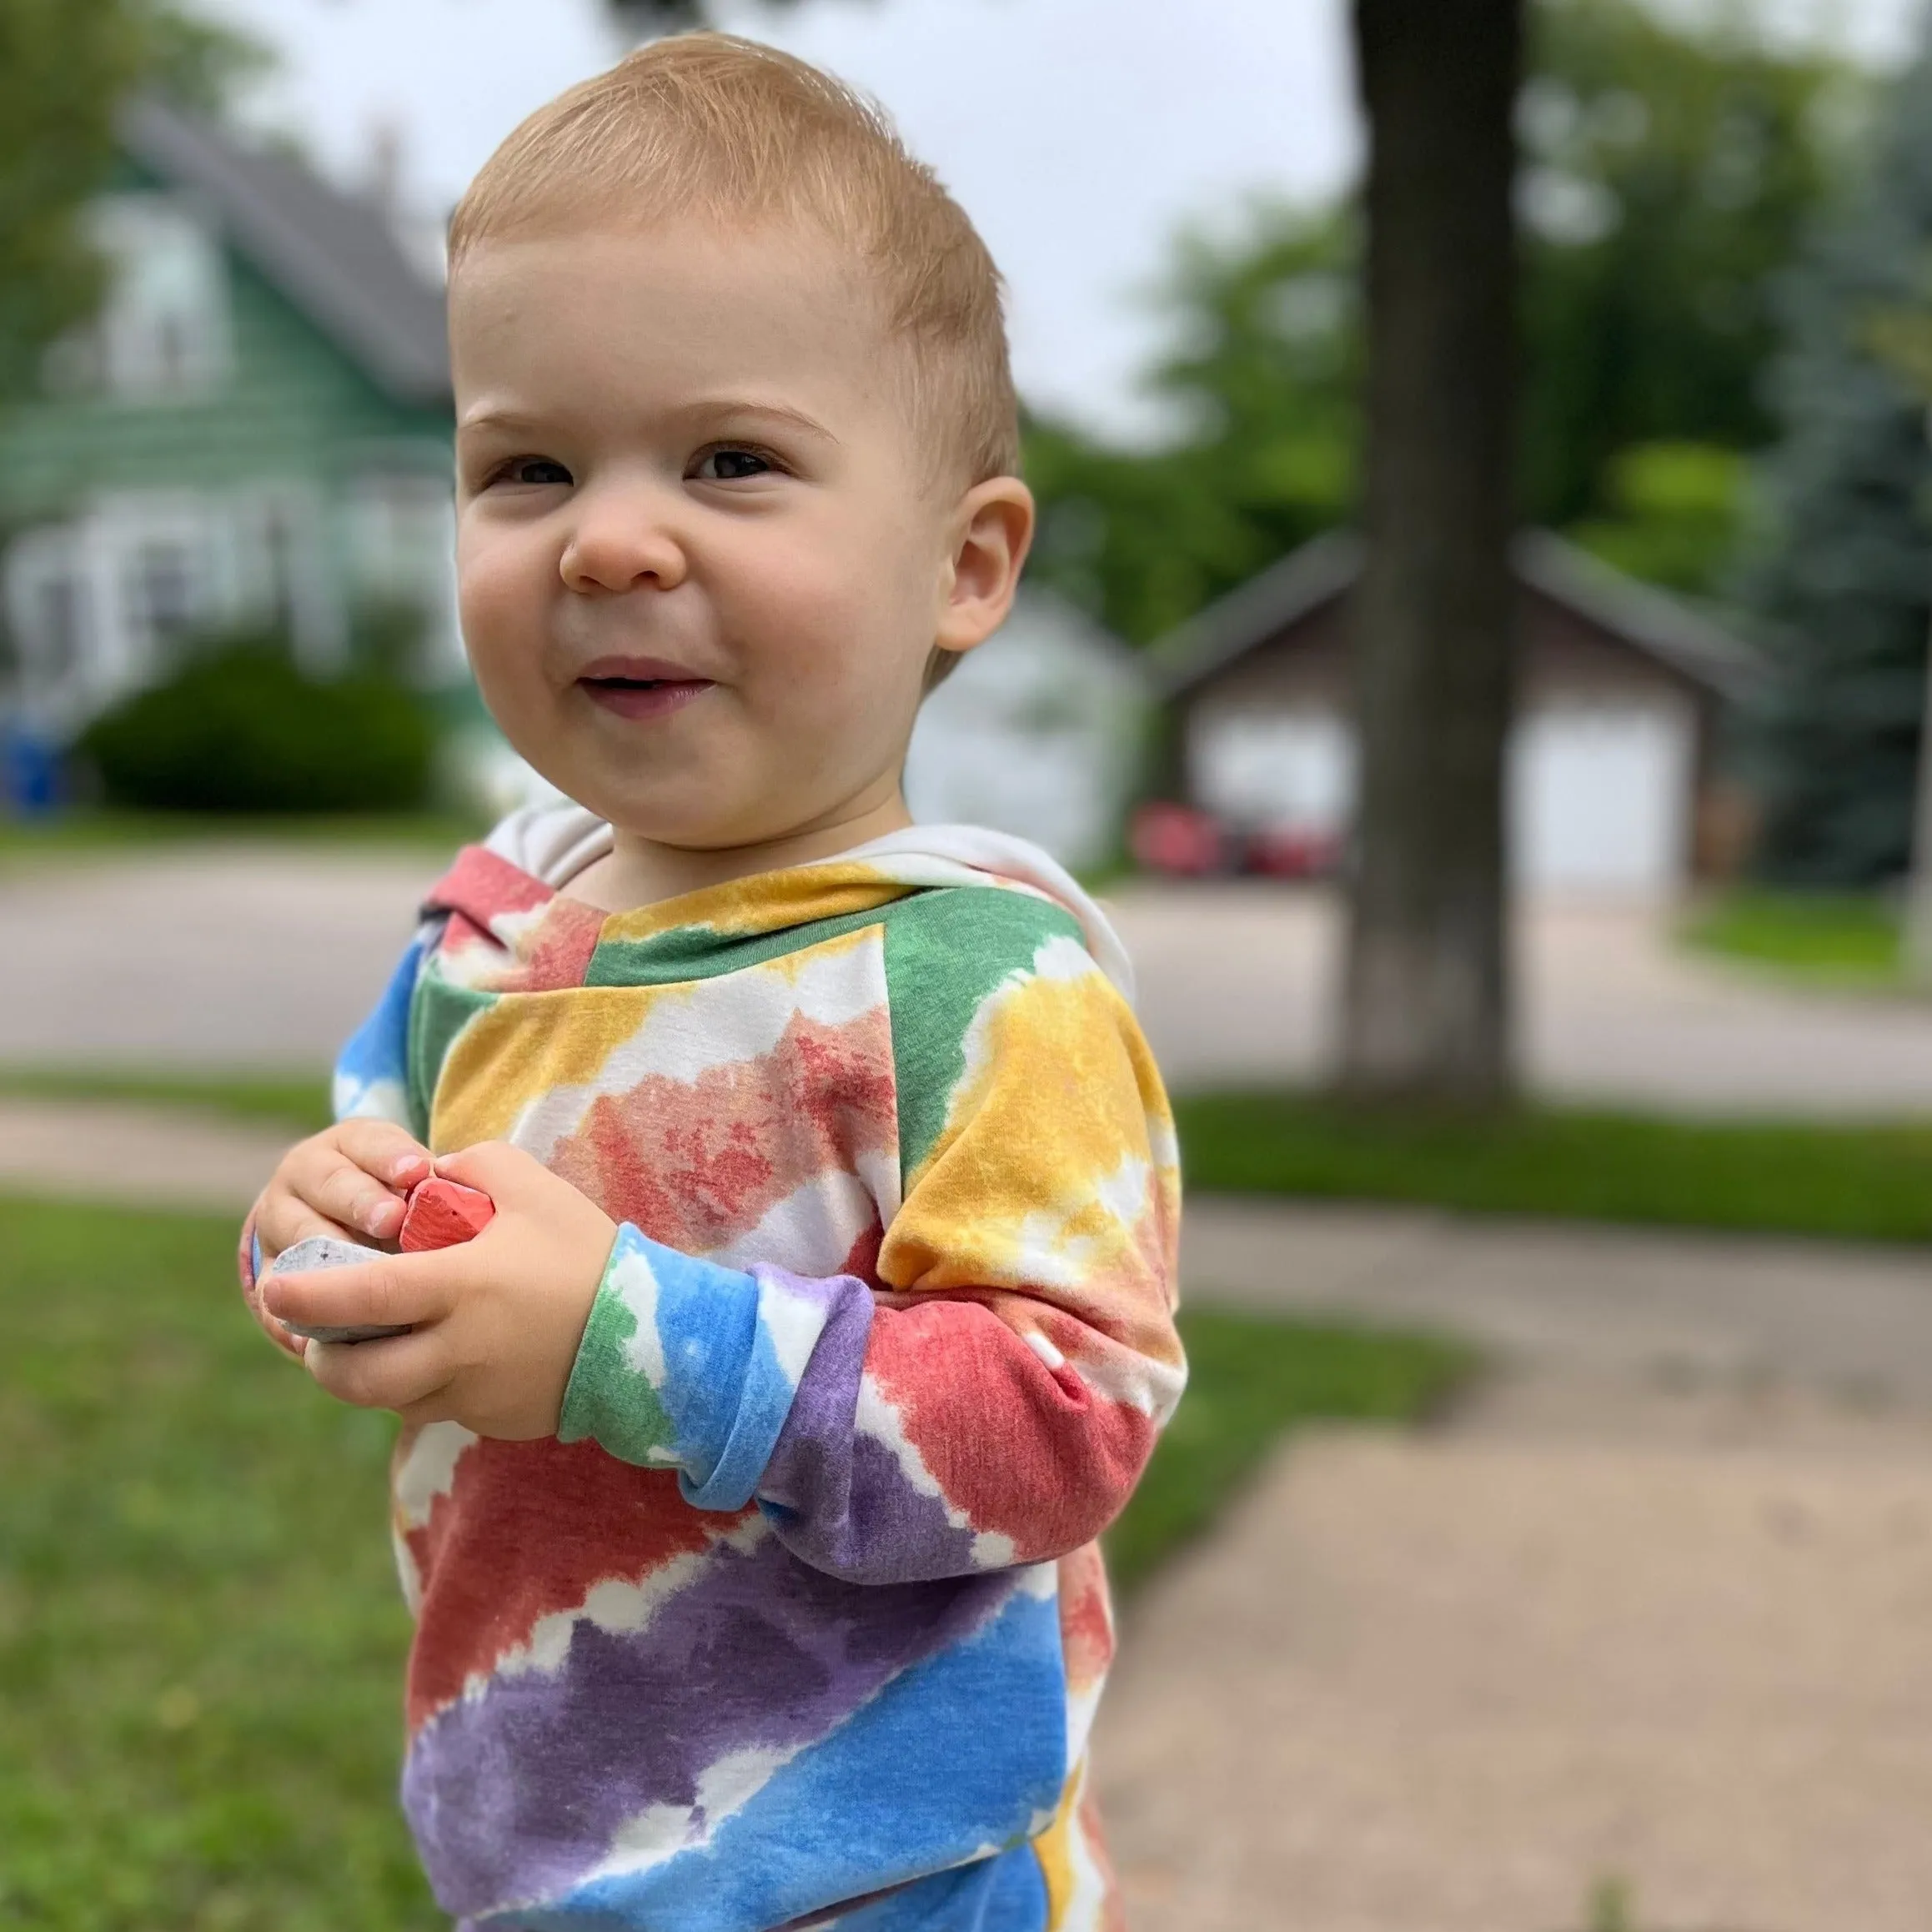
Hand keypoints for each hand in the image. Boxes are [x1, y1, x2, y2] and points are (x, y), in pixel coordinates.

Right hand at [246, 1120, 433, 1353]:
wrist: (336, 1229)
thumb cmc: (397, 1205)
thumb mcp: (413, 1185)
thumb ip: (434, 1191)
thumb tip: (473, 1208)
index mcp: (349, 1145)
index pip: (369, 1142)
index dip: (391, 1157)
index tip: (418, 1173)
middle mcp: (306, 1174)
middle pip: (330, 1182)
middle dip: (361, 1201)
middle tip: (393, 1220)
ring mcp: (278, 1219)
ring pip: (296, 1231)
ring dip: (326, 1250)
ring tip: (356, 1273)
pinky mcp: (265, 1270)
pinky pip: (272, 1292)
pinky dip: (289, 1312)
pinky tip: (310, 1333)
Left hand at [258, 1142, 619, 1439]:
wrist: (651, 1332)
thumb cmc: (585, 1249)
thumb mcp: (530, 1185)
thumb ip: (466, 1168)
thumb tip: (422, 1174)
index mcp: (461, 1285)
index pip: (360, 1298)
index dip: (306, 1297)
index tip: (272, 1288)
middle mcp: (459, 1348)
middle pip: (356, 1376)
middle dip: (319, 1360)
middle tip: (309, 1335)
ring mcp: (474, 1391)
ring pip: (388, 1400)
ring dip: (363, 1378)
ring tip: (363, 1346)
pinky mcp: (491, 1418)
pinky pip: (433, 1409)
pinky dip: (417, 1388)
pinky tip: (431, 1357)